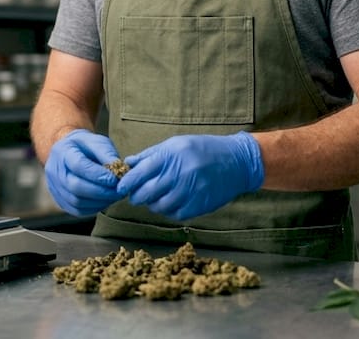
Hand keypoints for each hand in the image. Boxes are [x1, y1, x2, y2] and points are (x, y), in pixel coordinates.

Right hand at [44, 129, 124, 215]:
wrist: (69, 153)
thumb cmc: (86, 146)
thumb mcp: (97, 142)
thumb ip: (107, 154)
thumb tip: (120, 172)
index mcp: (62, 151)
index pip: (78, 165)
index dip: (98, 175)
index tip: (115, 180)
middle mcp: (54, 171)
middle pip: (75, 186)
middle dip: (100, 191)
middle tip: (119, 191)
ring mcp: (55, 187)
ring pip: (76, 201)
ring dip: (99, 201)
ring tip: (115, 196)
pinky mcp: (60, 200)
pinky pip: (77, 210)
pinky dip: (94, 208)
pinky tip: (106, 201)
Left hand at [117, 132, 263, 220]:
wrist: (237, 161)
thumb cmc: (203, 149)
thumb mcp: (176, 144)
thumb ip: (151, 154)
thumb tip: (128, 162)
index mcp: (172, 155)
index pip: (141, 172)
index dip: (128, 182)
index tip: (121, 187)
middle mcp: (180, 173)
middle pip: (147, 192)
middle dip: (137, 196)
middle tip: (135, 196)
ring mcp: (190, 191)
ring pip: (160, 206)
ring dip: (153, 205)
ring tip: (155, 199)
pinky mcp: (199, 205)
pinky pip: (176, 214)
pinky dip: (169, 211)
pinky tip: (172, 203)